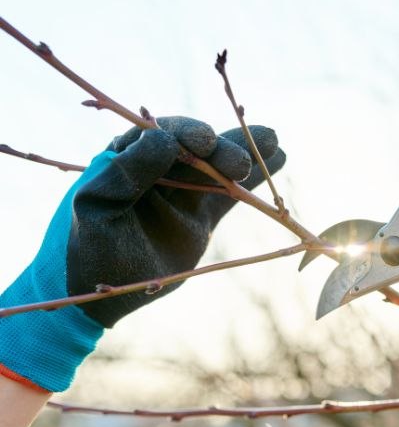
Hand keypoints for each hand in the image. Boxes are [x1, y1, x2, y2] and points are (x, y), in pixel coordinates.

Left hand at [0, 117, 285, 390]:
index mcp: (127, 158)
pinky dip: (252, 180)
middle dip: (221, 149)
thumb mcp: (99, 209)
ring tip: (275, 142)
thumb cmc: (92, 248)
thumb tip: (165, 139)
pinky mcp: (201, 215)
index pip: (162, 134)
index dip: (187, 133)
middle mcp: (158, 169)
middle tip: (240, 164)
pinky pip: (230, 192)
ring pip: (218, 167)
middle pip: (197, 148)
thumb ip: (127, 173)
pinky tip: (277, 158)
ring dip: (244, 154)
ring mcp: (183, 192)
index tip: (206, 141)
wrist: (103, 293)